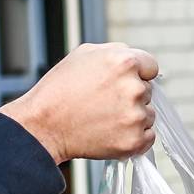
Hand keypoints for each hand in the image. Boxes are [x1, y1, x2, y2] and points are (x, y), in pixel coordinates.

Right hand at [2, 43, 158, 161]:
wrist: (42, 126)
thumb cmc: (59, 89)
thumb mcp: (84, 54)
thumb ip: (116, 51)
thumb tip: (137, 61)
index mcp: (125, 62)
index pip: (151, 66)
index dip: (137, 74)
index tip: (122, 82)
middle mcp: (134, 88)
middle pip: (148, 91)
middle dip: (130, 96)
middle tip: (103, 102)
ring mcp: (135, 117)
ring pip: (148, 115)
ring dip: (132, 117)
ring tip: (103, 118)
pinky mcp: (133, 141)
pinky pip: (148, 137)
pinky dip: (134, 138)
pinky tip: (111, 133)